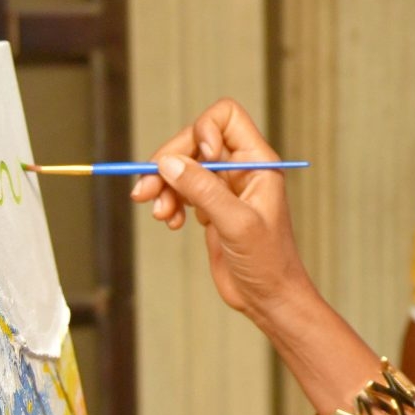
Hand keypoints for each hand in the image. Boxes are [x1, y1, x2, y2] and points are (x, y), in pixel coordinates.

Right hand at [129, 99, 313, 325]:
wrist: (268, 297)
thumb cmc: (268, 262)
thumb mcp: (236, 224)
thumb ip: (203, 190)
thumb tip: (168, 163)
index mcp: (258, 162)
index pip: (226, 117)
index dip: (204, 130)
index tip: (200, 159)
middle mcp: (240, 168)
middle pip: (194, 140)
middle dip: (168, 161)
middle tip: (146, 187)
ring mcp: (224, 187)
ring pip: (182, 166)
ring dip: (163, 184)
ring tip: (159, 213)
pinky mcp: (210, 207)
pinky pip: (180, 189)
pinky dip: (168, 201)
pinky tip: (169, 222)